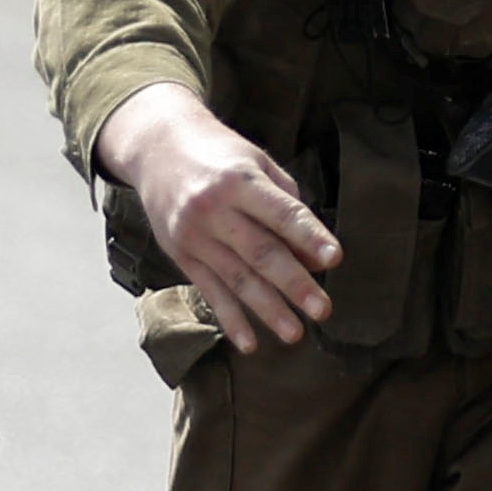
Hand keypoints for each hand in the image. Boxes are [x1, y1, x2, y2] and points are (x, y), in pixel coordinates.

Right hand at [97, 77, 337, 345]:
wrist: (156, 148)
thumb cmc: (220, 154)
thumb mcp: (257, 162)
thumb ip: (289, 204)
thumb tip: (316, 258)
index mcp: (239, 181)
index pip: (281, 213)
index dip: (308, 236)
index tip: (335, 258)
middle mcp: (214, 209)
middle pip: (260, 252)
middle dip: (294, 284)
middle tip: (323, 309)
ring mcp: (194, 235)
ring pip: (237, 278)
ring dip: (268, 310)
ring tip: (295, 334)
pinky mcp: (181, 255)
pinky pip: (210, 291)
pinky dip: (230, 319)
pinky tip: (250, 342)